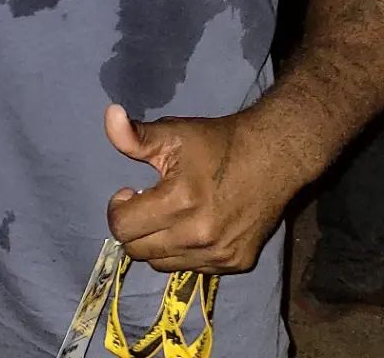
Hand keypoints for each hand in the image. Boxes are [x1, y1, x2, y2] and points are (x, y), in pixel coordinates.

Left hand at [103, 104, 292, 273]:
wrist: (273, 157)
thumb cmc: (216, 143)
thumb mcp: (172, 133)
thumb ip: (134, 136)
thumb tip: (109, 116)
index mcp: (179, 202)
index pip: (123, 228)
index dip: (118, 208)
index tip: (130, 191)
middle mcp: (199, 237)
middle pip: (138, 252)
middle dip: (134, 227)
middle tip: (148, 203)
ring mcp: (219, 255)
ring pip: (163, 264)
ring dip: (157, 243)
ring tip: (169, 215)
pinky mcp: (236, 265)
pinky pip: (192, 268)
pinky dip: (184, 252)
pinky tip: (193, 226)